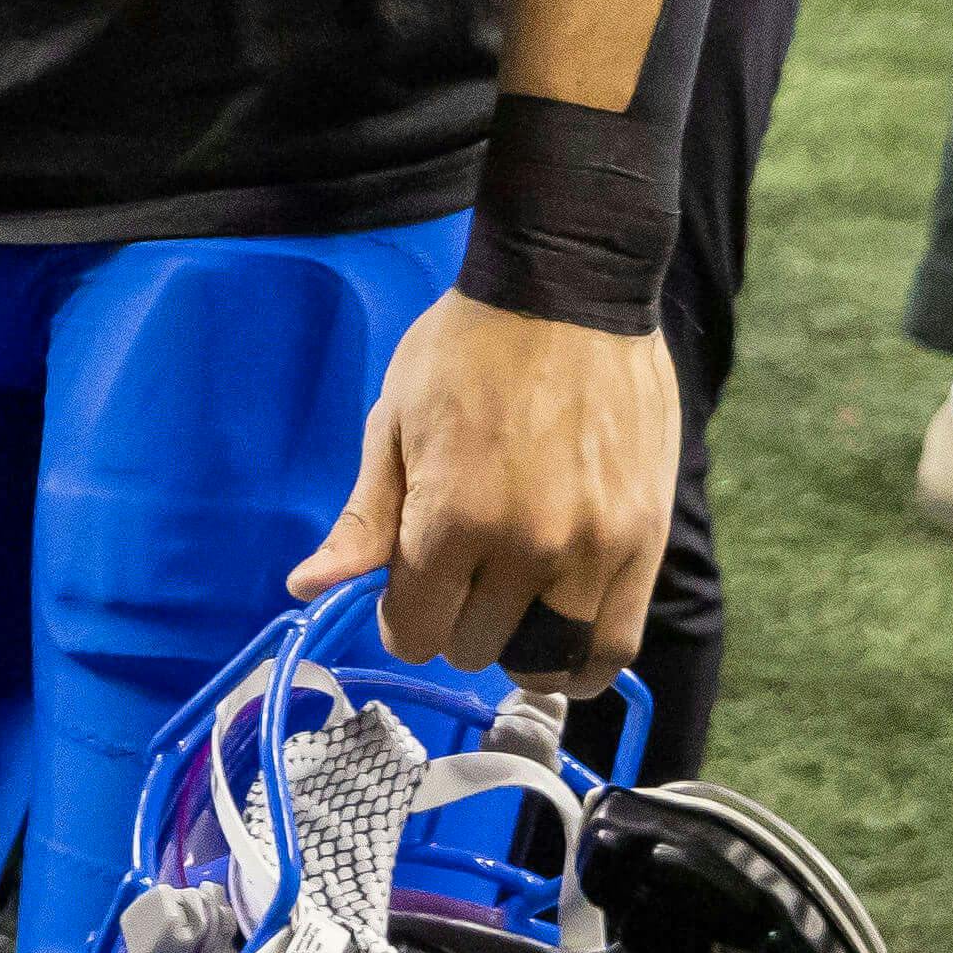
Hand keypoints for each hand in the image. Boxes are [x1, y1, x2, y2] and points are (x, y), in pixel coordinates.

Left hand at [290, 292, 678, 695]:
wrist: (568, 292)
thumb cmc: (465, 350)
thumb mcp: (393, 422)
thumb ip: (363, 519)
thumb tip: (305, 588)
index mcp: (453, 519)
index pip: (413, 633)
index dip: (399, 618)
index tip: (406, 590)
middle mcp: (527, 549)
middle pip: (474, 648)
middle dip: (454, 622)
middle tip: (461, 576)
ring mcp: (594, 551)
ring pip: (546, 660)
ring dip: (518, 646)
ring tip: (512, 609)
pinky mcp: (646, 543)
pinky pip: (616, 646)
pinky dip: (585, 659)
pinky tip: (564, 638)